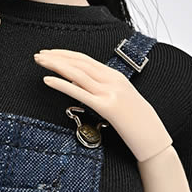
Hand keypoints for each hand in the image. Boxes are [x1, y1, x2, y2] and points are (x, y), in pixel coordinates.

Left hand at [33, 48, 171, 161]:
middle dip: (56, 56)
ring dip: (55, 65)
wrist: (154, 138)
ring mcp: (110, 92)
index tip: (49, 52)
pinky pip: (79, 93)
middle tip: (38, 54)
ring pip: (77, 73)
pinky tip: (47, 80)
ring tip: (39, 61)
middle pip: (79, 62)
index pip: (85, 59)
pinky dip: (61, 84)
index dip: (65, 54)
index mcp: (116, 76)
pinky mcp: (107, 107)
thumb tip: (78, 84)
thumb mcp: (120, 100)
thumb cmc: (137, 123)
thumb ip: (101, 90)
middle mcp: (113, 80)